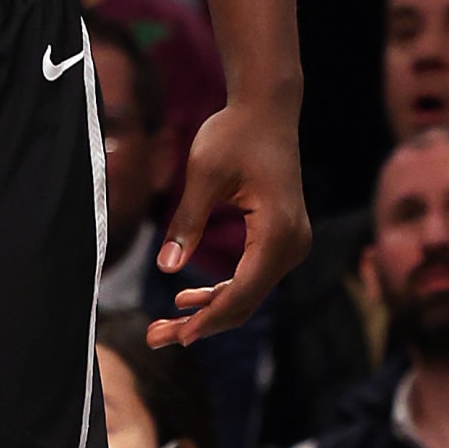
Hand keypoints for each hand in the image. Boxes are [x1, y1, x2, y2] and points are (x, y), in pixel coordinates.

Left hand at [148, 98, 309, 345]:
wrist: (267, 110)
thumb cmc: (234, 134)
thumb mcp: (203, 174)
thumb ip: (186, 222)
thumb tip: (166, 270)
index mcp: (276, 233)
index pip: (241, 293)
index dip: (207, 319)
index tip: (174, 336)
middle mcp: (292, 245)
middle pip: (246, 302)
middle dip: (202, 323)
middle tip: (156, 338)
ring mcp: (292, 244)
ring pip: (249, 293)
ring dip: (210, 310)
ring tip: (166, 324)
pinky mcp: (282, 239)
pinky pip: (253, 276)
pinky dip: (223, 290)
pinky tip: (189, 297)